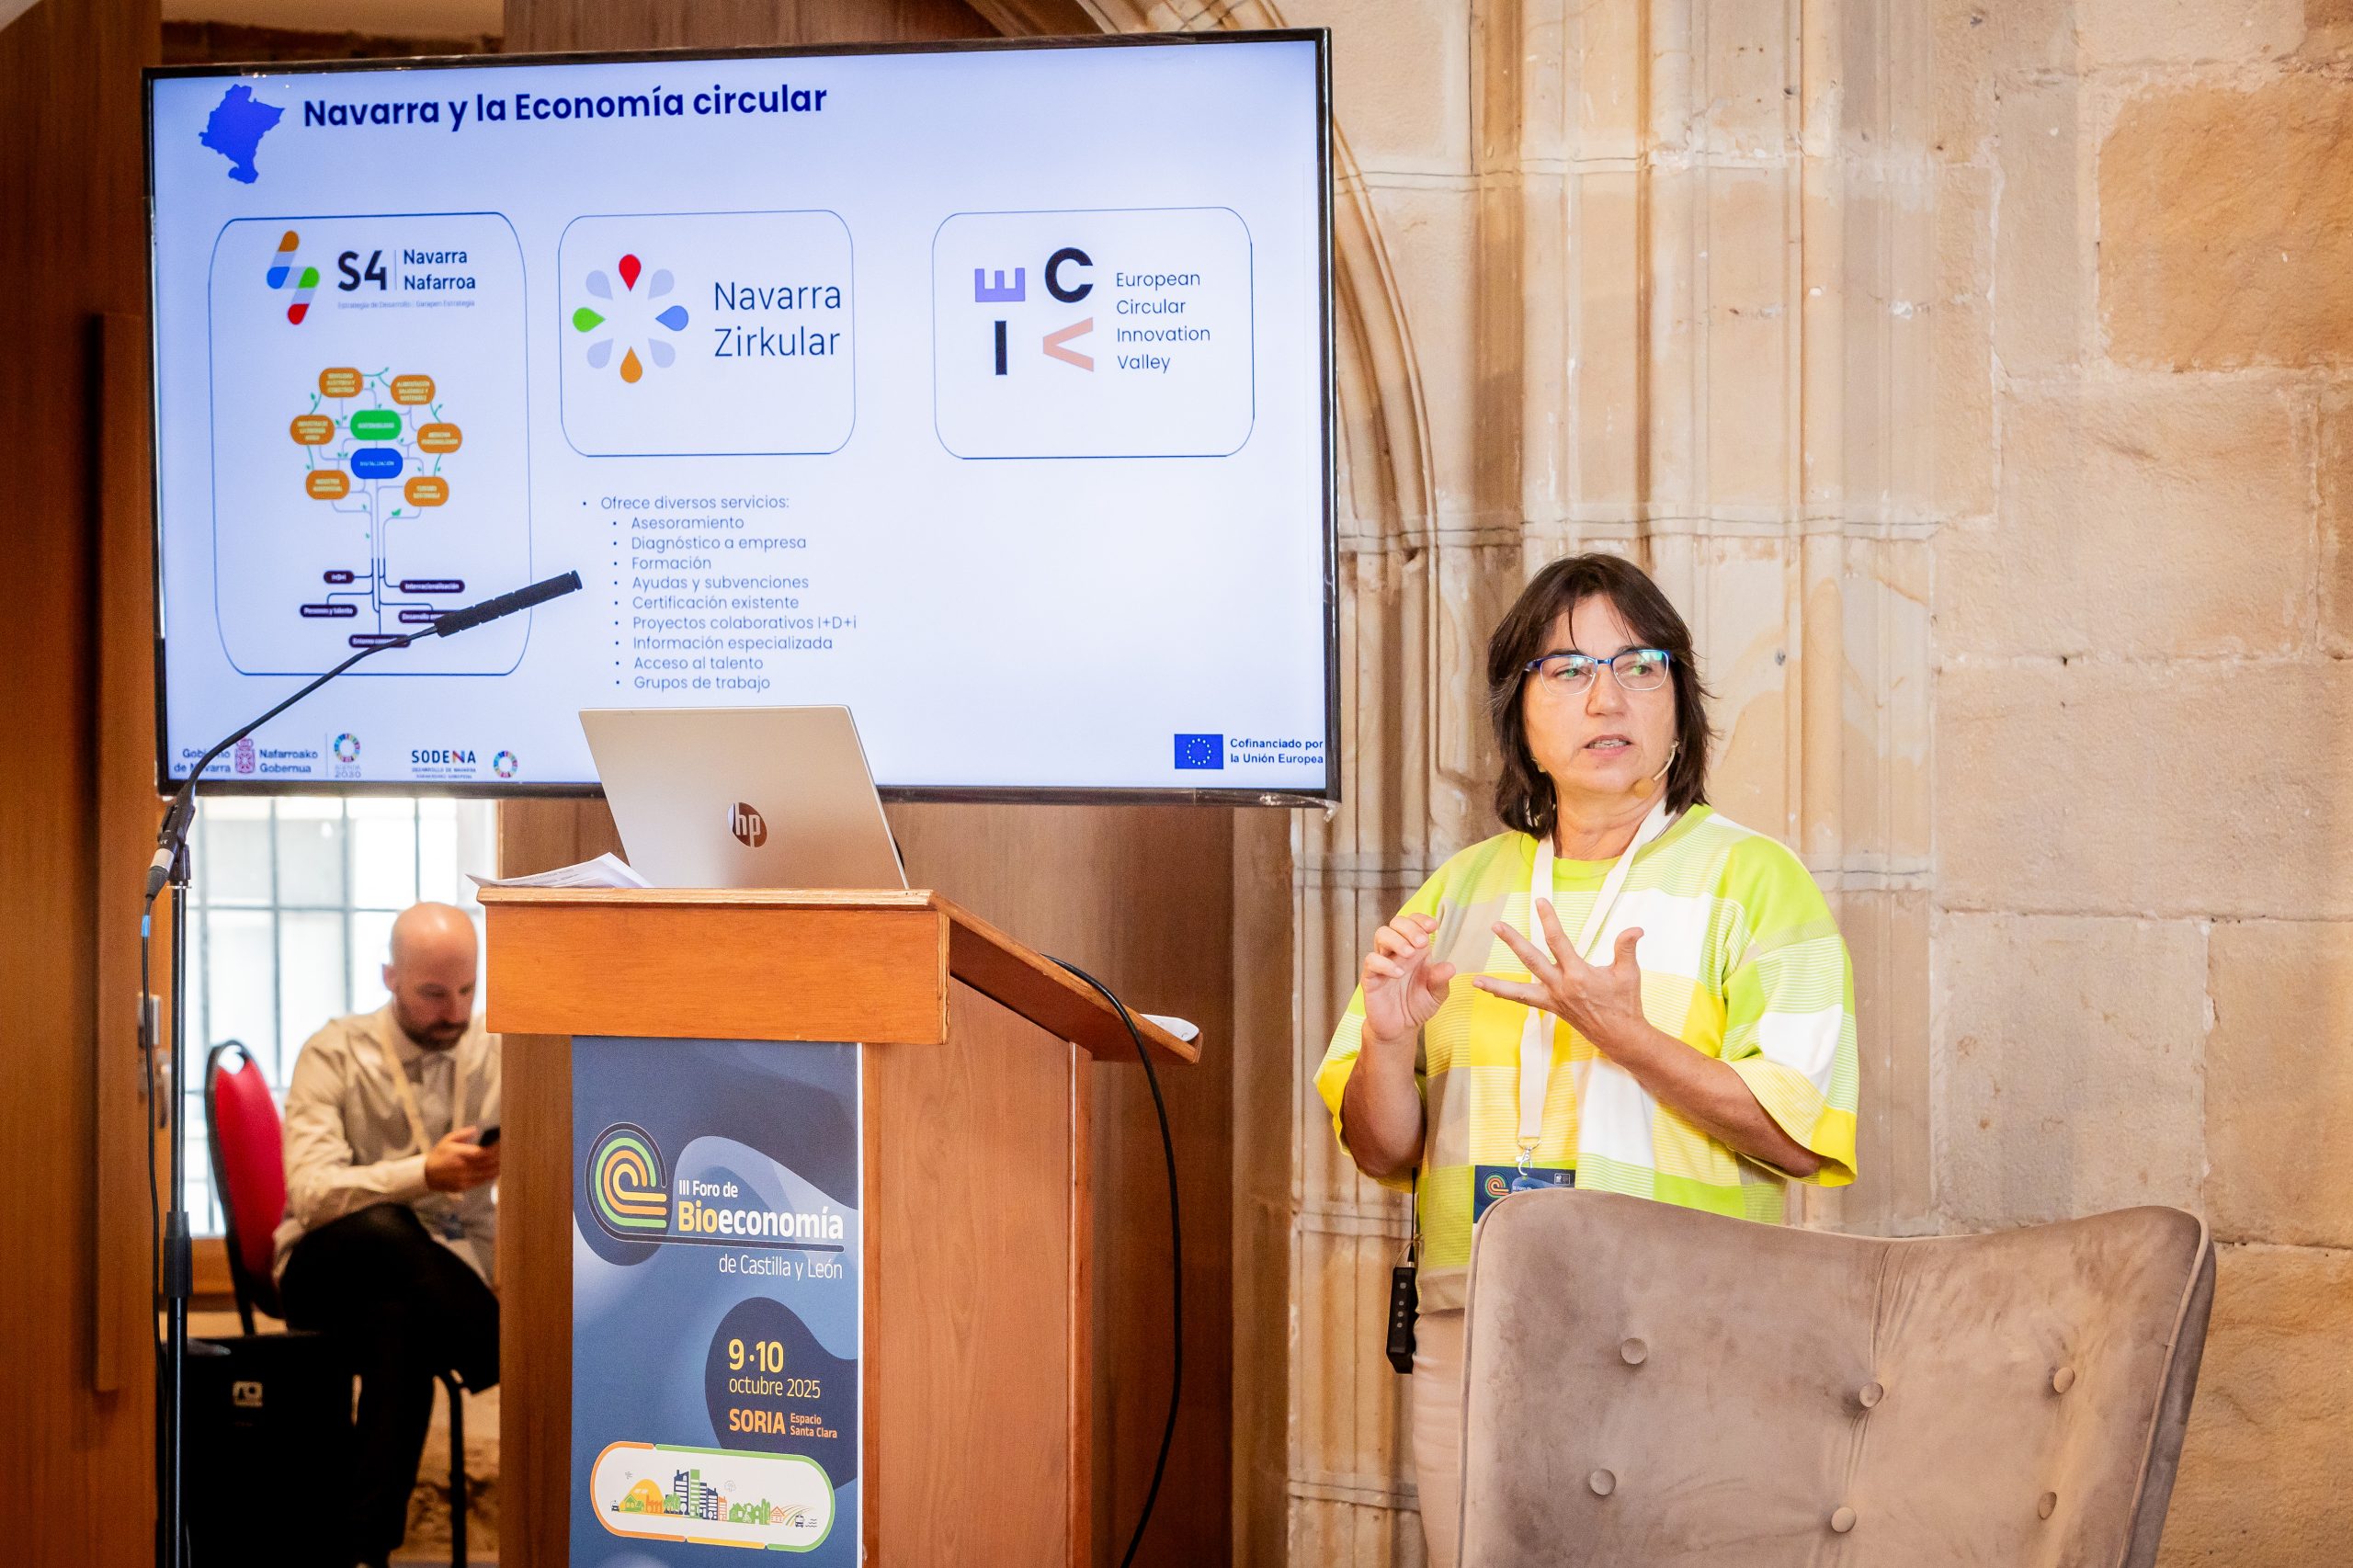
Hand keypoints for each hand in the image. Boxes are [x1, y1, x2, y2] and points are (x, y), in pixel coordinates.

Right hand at [425, 1125, 500, 1192]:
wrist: (426, 1175)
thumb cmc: (438, 1155)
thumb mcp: (447, 1140)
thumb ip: (462, 1134)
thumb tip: (476, 1129)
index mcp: (459, 1155)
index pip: (482, 1153)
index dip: (495, 1149)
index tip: (503, 1143)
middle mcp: (463, 1168)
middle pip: (487, 1163)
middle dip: (500, 1157)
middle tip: (510, 1151)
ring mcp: (464, 1179)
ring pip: (487, 1174)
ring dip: (498, 1167)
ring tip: (507, 1160)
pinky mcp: (464, 1187)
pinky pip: (481, 1182)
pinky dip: (491, 1176)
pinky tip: (497, 1170)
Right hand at [1359, 909, 1456, 1047]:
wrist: (1400, 1028)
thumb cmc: (1418, 1005)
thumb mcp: (1436, 995)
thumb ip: (1441, 980)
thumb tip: (1449, 967)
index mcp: (1416, 951)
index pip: (1414, 923)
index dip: (1421, 920)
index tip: (1433, 927)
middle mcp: (1398, 951)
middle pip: (1396, 923)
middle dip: (1409, 928)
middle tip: (1422, 942)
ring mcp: (1383, 962)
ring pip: (1381, 935)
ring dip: (1396, 940)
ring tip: (1409, 954)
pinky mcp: (1371, 976)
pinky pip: (1371, 961)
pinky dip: (1384, 963)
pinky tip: (1397, 973)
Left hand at [1473, 903, 1652, 1060]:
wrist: (1620, 1035)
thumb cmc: (1625, 1003)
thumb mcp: (1629, 974)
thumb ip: (1626, 948)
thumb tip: (1635, 929)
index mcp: (1578, 975)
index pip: (1558, 941)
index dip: (1548, 920)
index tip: (1539, 902)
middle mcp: (1560, 986)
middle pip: (1531, 960)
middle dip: (1513, 942)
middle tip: (1496, 926)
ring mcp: (1552, 999)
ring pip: (1519, 991)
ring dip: (1497, 984)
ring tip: (1476, 980)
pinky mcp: (1550, 1008)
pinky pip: (1524, 1002)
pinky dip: (1507, 996)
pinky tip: (1490, 991)